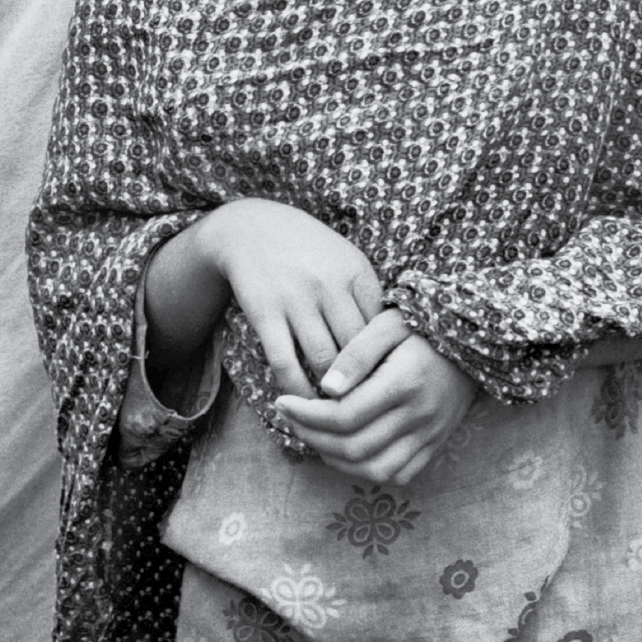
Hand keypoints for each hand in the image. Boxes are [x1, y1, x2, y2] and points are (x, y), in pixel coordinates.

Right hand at [148, 197, 383, 399]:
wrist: (249, 227)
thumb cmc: (308, 251)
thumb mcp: (345, 260)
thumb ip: (367, 298)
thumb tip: (391, 345)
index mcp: (356, 271)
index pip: (381, 329)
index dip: (385, 361)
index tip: (388, 384)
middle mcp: (329, 284)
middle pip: (356, 349)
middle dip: (362, 383)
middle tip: (366, 409)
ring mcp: (296, 298)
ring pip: (323, 361)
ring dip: (330, 393)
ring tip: (336, 413)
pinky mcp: (265, 312)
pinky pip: (285, 362)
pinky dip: (295, 389)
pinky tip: (301, 401)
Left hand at [276, 312, 477, 485]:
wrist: (472, 340)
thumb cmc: (422, 326)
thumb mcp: (388, 323)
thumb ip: (357, 353)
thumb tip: (327, 388)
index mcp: (405, 383)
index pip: (345, 416)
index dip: (306, 415)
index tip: (282, 402)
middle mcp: (420, 415)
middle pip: (355, 446)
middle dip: (313, 437)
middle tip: (291, 419)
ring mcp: (431, 434)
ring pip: (375, 469)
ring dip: (337, 461)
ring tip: (314, 438)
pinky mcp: (436, 444)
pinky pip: (399, 474)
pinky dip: (367, 471)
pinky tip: (347, 451)